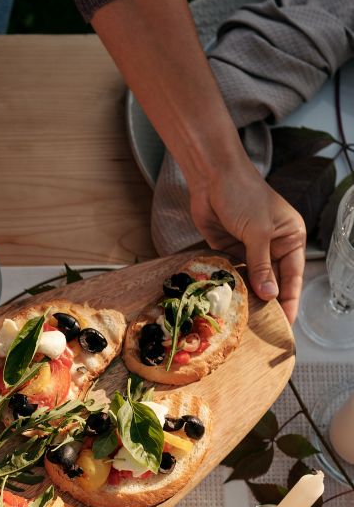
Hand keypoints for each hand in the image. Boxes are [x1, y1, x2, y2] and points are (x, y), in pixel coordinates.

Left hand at [187, 157, 306, 322]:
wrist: (213, 177)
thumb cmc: (244, 196)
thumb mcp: (258, 232)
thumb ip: (261, 265)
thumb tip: (270, 294)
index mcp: (290, 238)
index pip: (293, 276)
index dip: (290, 300)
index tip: (286, 324)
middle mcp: (272, 246)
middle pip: (272, 281)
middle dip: (268, 303)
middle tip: (263, 329)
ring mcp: (250, 249)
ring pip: (252, 281)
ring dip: (248, 297)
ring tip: (245, 322)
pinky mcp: (229, 250)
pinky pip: (233, 274)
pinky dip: (232, 287)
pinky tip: (229, 304)